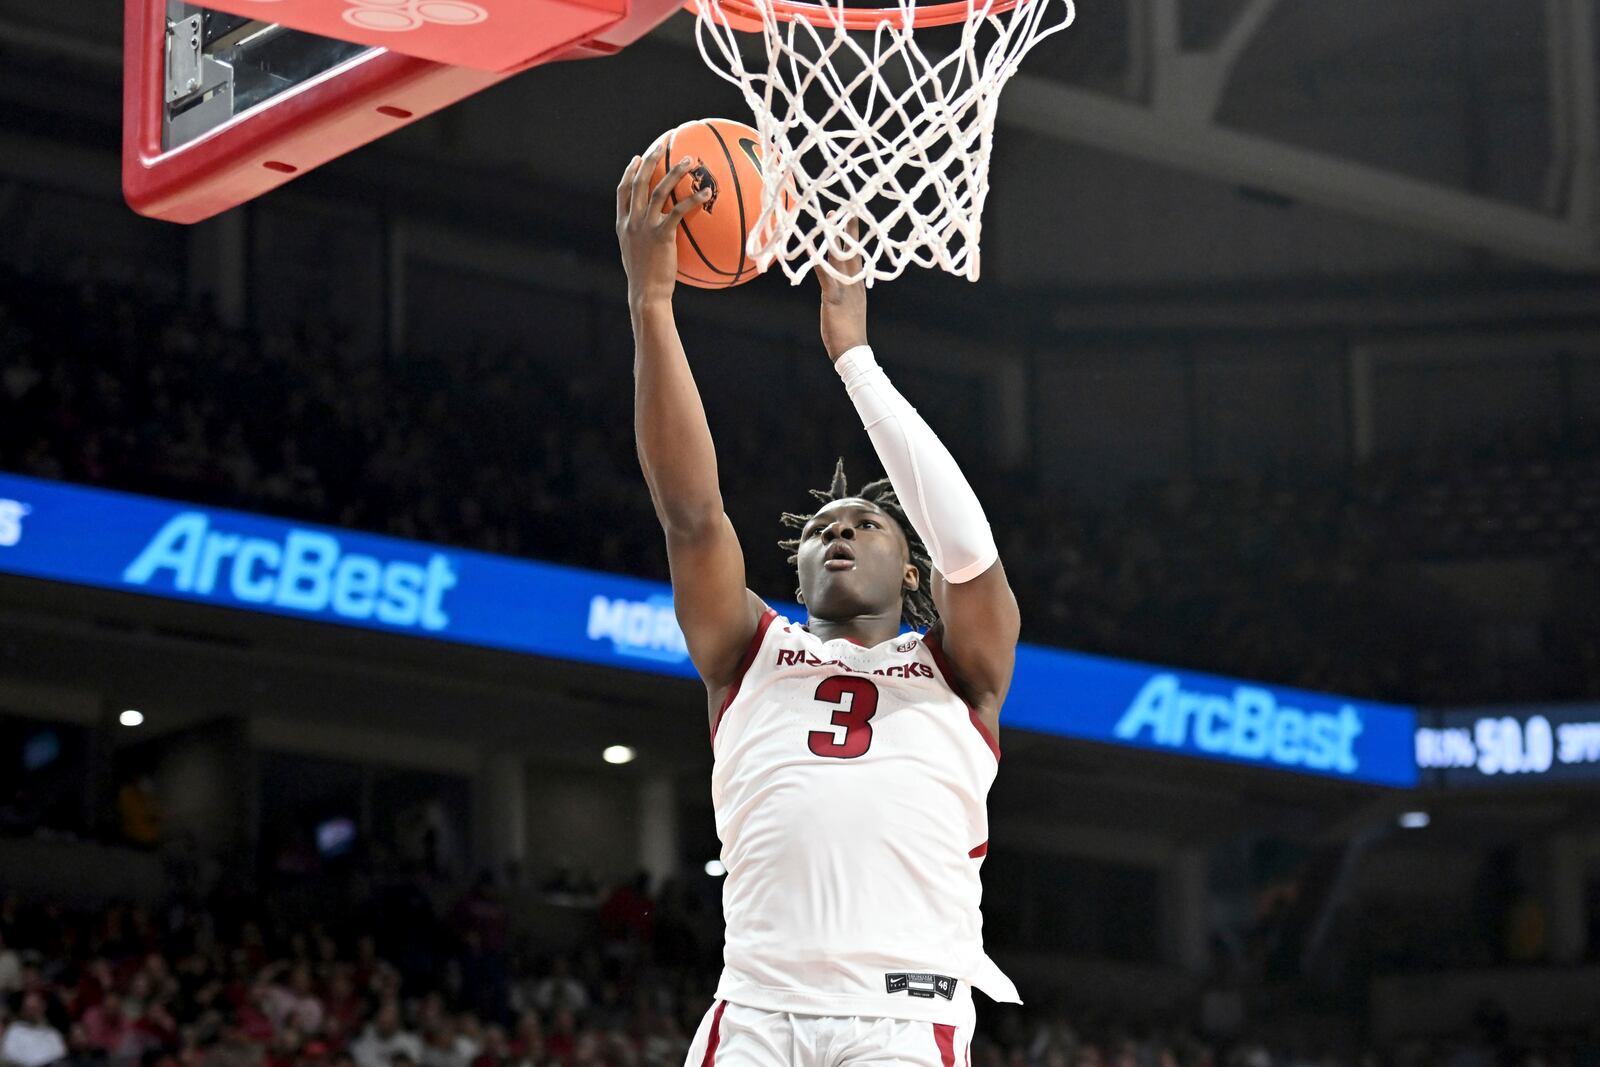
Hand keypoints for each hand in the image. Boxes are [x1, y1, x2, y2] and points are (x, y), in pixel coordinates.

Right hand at [616, 142, 709, 308]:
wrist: (646, 295)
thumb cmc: (647, 282)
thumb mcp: (639, 257)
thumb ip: (645, 240)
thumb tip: (661, 235)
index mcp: (623, 225)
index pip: (623, 192)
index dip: (630, 173)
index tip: (637, 158)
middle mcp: (631, 221)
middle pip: (638, 182)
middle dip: (650, 160)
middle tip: (662, 145)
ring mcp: (644, 227)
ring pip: (659, 190)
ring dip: (674, 172)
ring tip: (689, 160)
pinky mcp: (661, 235)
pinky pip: (678, 211)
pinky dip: (693, 200)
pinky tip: (707, 193)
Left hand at [814, 217, 867, 361]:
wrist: (852, 351)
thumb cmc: (848, 334)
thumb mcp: (848, 308)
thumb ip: (844, 294)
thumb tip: (839, 288)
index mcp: (857, 284)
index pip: (856, 255)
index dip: (852, 238)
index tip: (850, 219)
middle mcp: (853, 282)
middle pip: (851, 250)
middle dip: (847, 229)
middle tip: (844, 209)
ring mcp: (845, 288)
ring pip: (839, 258)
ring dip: (834, 239)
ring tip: (830, 219)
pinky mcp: (834, 297)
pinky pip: (826, 276)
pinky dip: (818, 263)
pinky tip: (812, 250)